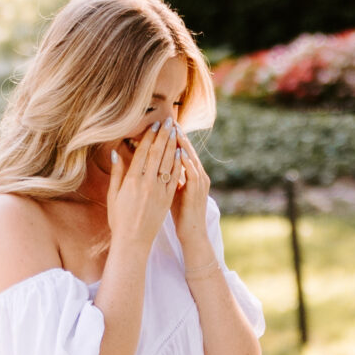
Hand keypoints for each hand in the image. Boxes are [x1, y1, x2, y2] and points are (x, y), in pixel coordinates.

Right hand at [105, 121, 179, 257]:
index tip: (154, 125)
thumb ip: (116, 173)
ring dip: (173, 146)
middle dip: (163, 136)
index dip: (149, 137)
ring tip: (176, 132)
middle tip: (168, 122)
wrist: (133, 241)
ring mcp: (159, 191)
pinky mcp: (167, 199)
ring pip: (168, 163)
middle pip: (157, 154)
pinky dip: (178, 164)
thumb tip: (116, 153)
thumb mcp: (113, 195)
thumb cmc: (119, 219)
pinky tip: (180, 153)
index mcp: (132, 181)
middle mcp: (147, 184)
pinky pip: (175, 177)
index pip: (143, 153)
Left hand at [170, 128, 214, 256]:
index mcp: (191, 174)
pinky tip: (179, 152)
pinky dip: (186, 162)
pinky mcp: (196, 191)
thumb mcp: (173, 191)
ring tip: (174, 130)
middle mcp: (197, 175)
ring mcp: (199, 182)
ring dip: (183, 144)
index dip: (173, 139)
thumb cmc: (180, 213)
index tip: (163, 126)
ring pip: (190, 158)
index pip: (181, 151)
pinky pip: (192, 173)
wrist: (192, 233)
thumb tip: (155, 163)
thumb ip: (166, 175)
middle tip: (169, 121)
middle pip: (187, 150)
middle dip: (178, 136)